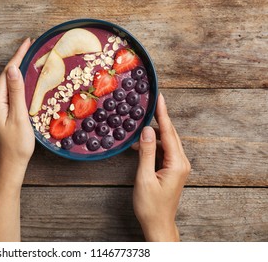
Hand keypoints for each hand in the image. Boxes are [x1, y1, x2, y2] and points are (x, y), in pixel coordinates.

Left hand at [0, 38, 33, 241]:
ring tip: (28, 59)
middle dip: (17, 60)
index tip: (27, 42)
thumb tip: (13, 69)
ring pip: (6, 84)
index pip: (7, 73)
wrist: (9, 166)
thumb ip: (16, 93)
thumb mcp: (19, 118)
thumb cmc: (16, 145)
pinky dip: (16, 84)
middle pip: (5, 77)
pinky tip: (23, 81)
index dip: (18, 56)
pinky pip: (7, 93)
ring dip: (17, 71)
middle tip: (30, 47)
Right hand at [132, 93, 190, 240]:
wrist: (158, 223)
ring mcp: (178, 166)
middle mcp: (181, 162)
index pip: (168, 133)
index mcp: (177, 164)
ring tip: (139, 127)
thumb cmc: (150, 205)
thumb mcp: (144, 178)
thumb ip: (146, 153)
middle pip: (170, 134)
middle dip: (160, 118)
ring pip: (167, 142)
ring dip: (153, 134)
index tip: (160, 98)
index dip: (163, 114)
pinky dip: (153, 145)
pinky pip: (164, 151)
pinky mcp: (173, 170)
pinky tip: (141, 145)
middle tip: (151, 103)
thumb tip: (146, 131)